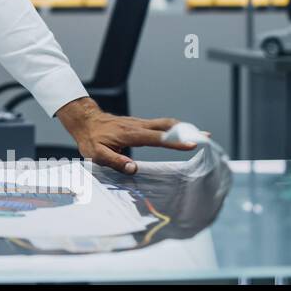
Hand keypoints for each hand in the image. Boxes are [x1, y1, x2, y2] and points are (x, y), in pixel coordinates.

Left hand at [54, 97, 204, 174]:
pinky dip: (174, 128)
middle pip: (167, 125)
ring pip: (166, 123)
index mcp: (130, 134)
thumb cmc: (91, 139)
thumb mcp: (96, 154)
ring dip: (184, 128)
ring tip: (201, 135)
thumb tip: (134, 169)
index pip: (156, 138)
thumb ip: (114, 162)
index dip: (174, 141)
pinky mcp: (140, 124)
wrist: (85, 121)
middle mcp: (138, 126)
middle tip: (205, 136)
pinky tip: (183, 133)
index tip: (191, 144)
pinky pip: (161, 125)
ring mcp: (140, 123)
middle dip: (187, 131)